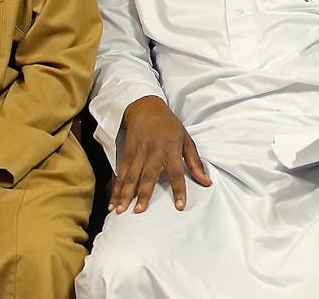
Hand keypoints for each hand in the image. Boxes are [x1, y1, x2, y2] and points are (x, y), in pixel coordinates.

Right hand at [111, 95, 210, 213]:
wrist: (146, 107)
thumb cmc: (170, 125)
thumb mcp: (186, 140)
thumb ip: (195, 163)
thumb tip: (206, 182)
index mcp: (171, 149)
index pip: (177, 172)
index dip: (179, 189)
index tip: (180, 206)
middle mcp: (154, 152)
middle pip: (148, 176)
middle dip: (143, 194)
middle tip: (139, 211)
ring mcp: (138, 153)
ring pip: (131, 176)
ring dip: (125, 194)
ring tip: (119, 210)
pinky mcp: (127, 153)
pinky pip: (121, 173)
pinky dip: (116, 187)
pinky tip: (112, 201)